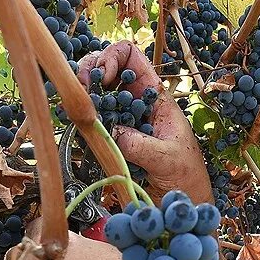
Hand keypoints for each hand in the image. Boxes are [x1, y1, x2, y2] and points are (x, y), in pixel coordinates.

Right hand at [77, 41, 211, 204]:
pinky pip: (93, 123)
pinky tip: (76, 125)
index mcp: (155, 96)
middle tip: (80, 88)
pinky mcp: (112, 139)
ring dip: (82, 95)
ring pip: (96, 95)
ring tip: (73, 106)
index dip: (113, 57)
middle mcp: (136, 102)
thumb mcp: (166, 158)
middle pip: (107, 69)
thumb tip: (109, 131)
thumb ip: (139, 145)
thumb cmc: (185, 176)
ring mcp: (122, 120)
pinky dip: (81, 120)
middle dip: (90, 70)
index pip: (131, 58)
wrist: (183, 202)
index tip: (103, 78)